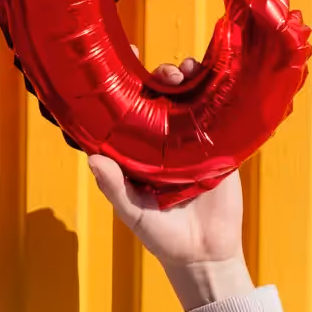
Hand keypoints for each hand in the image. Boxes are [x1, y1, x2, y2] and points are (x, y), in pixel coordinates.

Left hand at [87, 59, 252, 310]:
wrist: (205, 255)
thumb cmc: (162, 237)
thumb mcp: (133, 212)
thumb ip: (114, 186)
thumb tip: (92, 159)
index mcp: (138, 152)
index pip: (129, 111)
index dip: (126, 84)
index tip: (124, 55)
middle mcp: (164, 142)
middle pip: (161, 98)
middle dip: (161, 77)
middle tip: (163, 73)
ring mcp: (193, 143)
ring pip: (189, 100)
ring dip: (187, 80)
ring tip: (184, 73)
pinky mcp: (220, 150)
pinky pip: (219, 116)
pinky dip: (217, 95)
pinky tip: (214, 79)